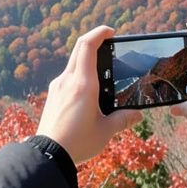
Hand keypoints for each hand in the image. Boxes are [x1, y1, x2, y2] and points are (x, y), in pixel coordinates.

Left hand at [36, 25, 141, 163]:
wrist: (48, 155)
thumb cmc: (78, 142)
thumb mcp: (106, 131)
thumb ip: (123, 119)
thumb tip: (138, 114)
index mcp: (83, 84)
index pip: (87, 45)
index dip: (99, 33)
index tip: (111, 32)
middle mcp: (67, 80)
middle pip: (79, 49)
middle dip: (94, 42)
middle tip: (109, 45)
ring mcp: (57, 87)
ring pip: (73, 63)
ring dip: (87, 60)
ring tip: (103, 72)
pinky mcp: (53, 95)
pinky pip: (67, 77)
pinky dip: (79, 74)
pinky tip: (89, 90)